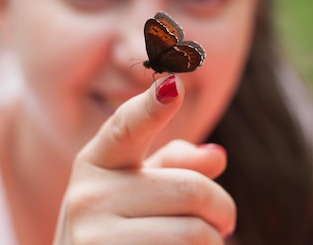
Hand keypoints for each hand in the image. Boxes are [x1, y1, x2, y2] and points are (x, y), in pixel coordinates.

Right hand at [53, 75, 235, 244]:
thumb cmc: (116, 233)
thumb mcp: (137, 193)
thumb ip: (173, 168)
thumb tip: (216, 157)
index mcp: (95, 163)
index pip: (126, 128)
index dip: (152, 107)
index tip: (174, 84)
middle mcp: (88, 197)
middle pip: (191, 189)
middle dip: (221, 209)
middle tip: (224, 223)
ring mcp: (95, 239)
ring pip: (195, 232)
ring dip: (213, 243)